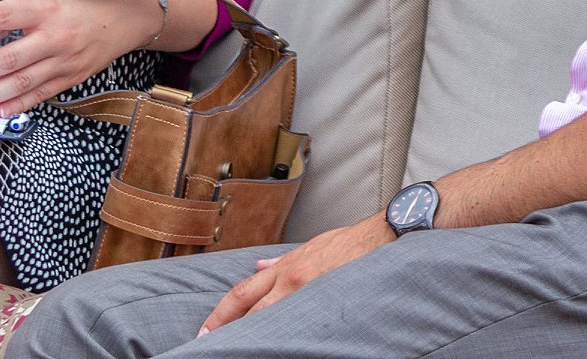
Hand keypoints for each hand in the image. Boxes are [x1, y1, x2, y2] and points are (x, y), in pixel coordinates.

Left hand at [0, 0, 162, 113]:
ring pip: (23, 82)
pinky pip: (41, 94)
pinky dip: (19, 104)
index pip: (4, 15)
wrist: (125, 18)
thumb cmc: (81, 3)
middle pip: (10, 58)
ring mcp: (65, 61)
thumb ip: (18, 14)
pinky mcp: (72, 78)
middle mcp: (56, 37)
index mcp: (47, 9)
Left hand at [197, 216, 394, 334]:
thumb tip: (259, 269)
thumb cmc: (348, 244)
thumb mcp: (310, 247)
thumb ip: (282, 262)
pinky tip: (277, 348)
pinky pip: (300, 325)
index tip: (206, 330)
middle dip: (227, 328)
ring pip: (271, 320)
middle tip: (210, 346)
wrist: (380, 238)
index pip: (243, 292)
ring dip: (253, 336)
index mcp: (286, 268)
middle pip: (250, 308)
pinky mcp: (327, 304)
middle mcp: (292, 281)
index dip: (221, 313)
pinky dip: (285, 336)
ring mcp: (309, 294)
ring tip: (237, 350)